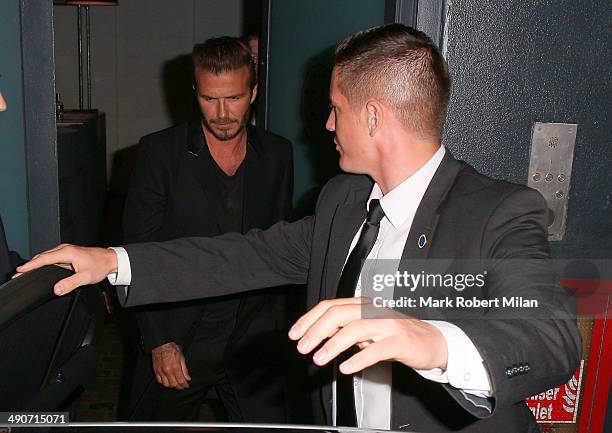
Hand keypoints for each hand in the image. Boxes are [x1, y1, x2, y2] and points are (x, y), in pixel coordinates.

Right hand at [14, 244, 117, 295]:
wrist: (110, 259)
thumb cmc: (100, 265)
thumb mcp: (86, 277)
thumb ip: (71, 283)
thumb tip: (57, 289)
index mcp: (67, 252)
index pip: (44, 259)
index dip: (31, 265)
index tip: (20, 270)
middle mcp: (65, 249)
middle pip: (42, 256)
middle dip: (30, 265)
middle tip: (18, 274)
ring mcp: (66, 251)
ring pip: (47, 256)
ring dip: (36, 263)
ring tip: (25, 272)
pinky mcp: (68, 254)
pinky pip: (52, 258)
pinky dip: (44, 262)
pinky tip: (40, 269)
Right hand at [152, 342, 190, 389]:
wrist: (161, 344)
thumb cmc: (172, 349)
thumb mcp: (181, 357)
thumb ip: (184, 369)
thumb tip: (188, 378)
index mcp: (175, 367)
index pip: (181, 380)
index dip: (185, 385)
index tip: (187, 386)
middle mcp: (167, 371)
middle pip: (174, 384)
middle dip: (179, 387)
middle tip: (182, 386)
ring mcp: (161, 371)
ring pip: (166, 384)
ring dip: (172, 386)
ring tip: (176, 384)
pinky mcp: (156, 371)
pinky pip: (159, 381)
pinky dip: (164, 383)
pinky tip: (168, 381)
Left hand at [288, 297, 447, 374]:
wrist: (431, 341)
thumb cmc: (395, 335)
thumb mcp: (365, 328)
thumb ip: (343, 328)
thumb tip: (315, 332)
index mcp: (362, 305)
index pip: (330, 306)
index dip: (309, 319)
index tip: (295, 333)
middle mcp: (373, 310)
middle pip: (338, 314)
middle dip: (315, 330)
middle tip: (302, 347)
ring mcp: (387, 324)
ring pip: (355, 328)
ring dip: (332, 344)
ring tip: (318, 358)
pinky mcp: (400, 341)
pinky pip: (377, 349)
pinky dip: (358, 358)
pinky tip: (345, 368)